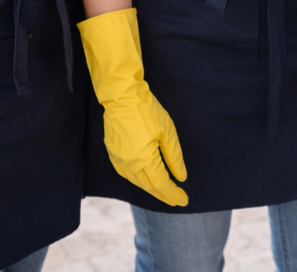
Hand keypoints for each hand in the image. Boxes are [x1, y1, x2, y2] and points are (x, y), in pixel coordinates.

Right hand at [78, 7, 188, 205]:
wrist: (121, 96)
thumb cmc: (147, 110)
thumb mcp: (167, 132)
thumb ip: (174, 157)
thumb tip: (181, 177)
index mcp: (143, 160)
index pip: (161, 184)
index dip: (173, 194)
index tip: (184, 200)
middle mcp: (128, 164)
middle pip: (149, 187)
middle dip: (164, 195)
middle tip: (178, 200)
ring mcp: (117, 160)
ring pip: (136, 182)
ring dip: (151, 189)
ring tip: (164, 192)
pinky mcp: (112, 153)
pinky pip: (126, 174)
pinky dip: (138, 180)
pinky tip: (145, 180)